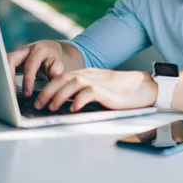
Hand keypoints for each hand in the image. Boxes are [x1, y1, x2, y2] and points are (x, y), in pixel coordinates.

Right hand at [7, 40, 64, 96]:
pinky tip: (7, 88)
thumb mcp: (58, 64)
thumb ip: (56, 72)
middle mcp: (26, 49)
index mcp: (39, 50)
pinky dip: (4, 77)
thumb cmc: (53, 58)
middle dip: (10, 78)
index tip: (28, 94)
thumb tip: (53, 80)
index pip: (30, 65)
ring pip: (4, 62)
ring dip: (5, 78)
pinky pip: (4, 66)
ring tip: (8, 92)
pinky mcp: (12, 58)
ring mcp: (17, 53)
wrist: (50, 49)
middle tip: (13, 93)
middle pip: (11, 60)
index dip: (28, 80)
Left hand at [33, 69, 157, 111]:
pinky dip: (79, 99)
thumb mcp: (100, 90)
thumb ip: (85, 92)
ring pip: (73, 83)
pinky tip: (74, 108)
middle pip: (64, 78)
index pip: (62, 77)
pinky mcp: (107, 91)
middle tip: (38, 105)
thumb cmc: (123, 92)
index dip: (48, 87)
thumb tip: (67, 104)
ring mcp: (99, 82)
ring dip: (59, 95)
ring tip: (51, 108)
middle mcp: (91, 75)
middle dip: (47, 91)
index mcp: (88, 74)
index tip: (37, 99)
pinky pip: (89, 92)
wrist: (144, 88)